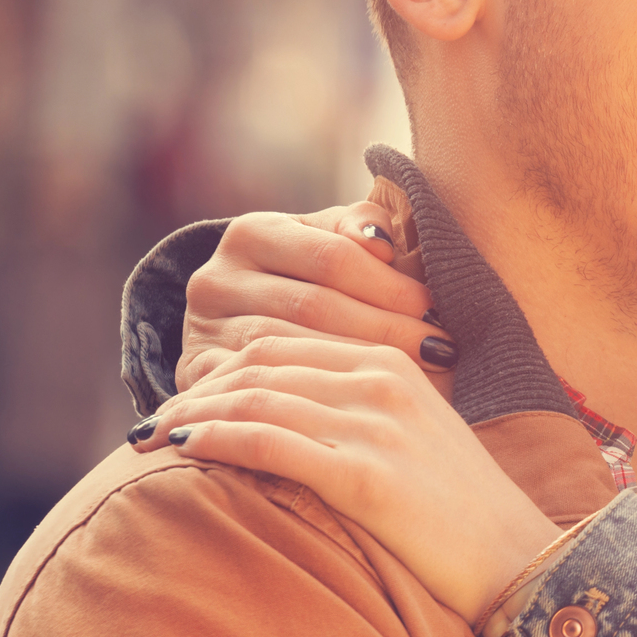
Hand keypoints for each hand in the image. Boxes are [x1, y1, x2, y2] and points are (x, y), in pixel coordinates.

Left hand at [134, 336, 558, 626]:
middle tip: (151, 422)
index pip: (282, 345)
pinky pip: (266, 442)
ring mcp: (374, 426)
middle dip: (193, 391)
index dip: (221, 368)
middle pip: (258, 367)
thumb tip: (283, 415)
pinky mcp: (365, 476)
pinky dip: (213, 440)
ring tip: (148, 439)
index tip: (183, 398)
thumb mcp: (414, 436)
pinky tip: (181, 450)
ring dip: (188, 415)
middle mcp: (381, 382)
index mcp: (392, 363)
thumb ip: (358, 412)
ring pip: (253, 399)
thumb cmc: (461, 511)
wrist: (517, 558)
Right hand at [176, 205, 456, 393]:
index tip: (438, 308)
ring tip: (420, 378)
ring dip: (358, 367)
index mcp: (253, 233)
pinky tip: (362, 407)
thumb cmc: (317, 283)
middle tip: (441, 348)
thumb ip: (363, 228)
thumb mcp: (334, 244)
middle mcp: (217, 279)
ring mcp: (200, 331)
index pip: (332, 256)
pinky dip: (313, 399)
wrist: (249, 329)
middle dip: (385, 327)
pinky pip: (260, 391)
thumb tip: (382, 241)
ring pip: (290, 351)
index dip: (389, 283)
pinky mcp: (195, 379)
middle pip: (313, 305)